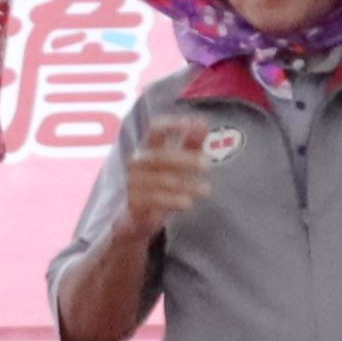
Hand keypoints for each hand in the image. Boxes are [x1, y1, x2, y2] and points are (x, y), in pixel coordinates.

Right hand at [115, 113, 222, 232]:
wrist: (136, 219)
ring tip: (206, 190)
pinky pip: (153, 199)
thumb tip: (203, 121)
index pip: (154, 130)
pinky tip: (187, 203)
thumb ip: (190, 143)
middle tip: (207, 164)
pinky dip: (172, 200)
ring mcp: (133, 182)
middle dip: (185, 159)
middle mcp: (138, 163)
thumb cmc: (160, 186)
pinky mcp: (134, 202)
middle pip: (161, 156)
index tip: (189, 123)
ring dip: (185, 184)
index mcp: (148, 148)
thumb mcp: (178, 164)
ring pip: (160, 180)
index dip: (170, 125)